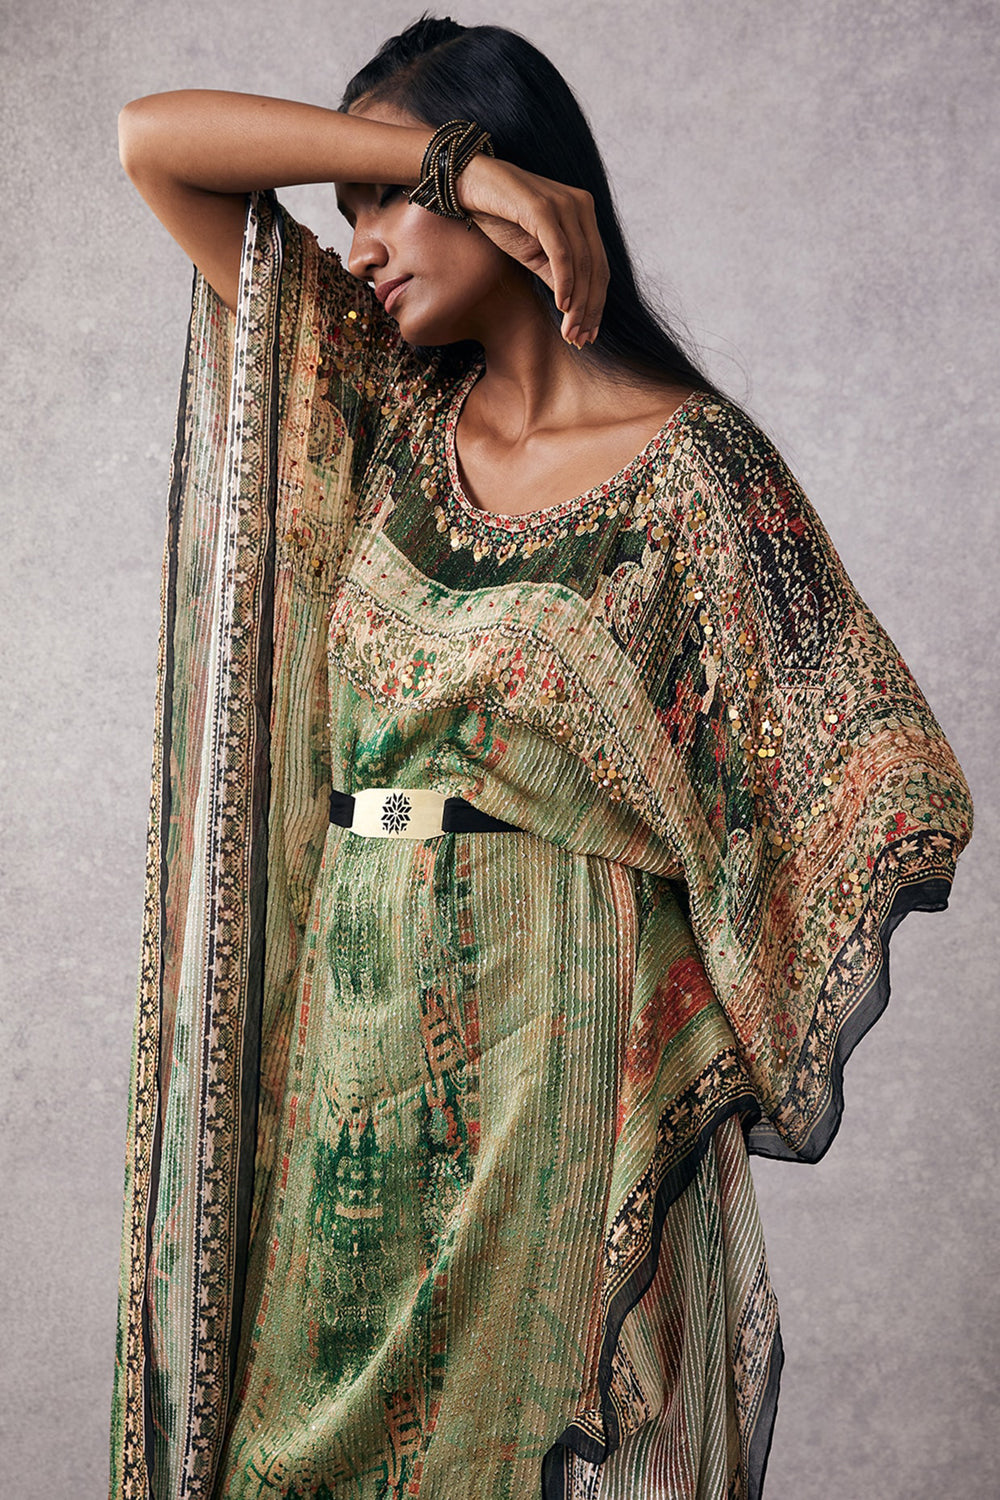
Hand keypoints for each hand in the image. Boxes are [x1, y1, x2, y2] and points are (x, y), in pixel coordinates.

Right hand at [455, 154, 608, 346]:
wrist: (469, 183)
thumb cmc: (500, 216)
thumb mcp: (533, 253)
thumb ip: (555, 274)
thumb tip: (573, 307)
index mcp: (584, 214)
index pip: (599, 266)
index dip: (596, 303)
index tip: (588, 333)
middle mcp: (581, 206)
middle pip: (595, 268)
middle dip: (589, 309)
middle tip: (580, 339)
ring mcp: (565, 204)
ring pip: (581, 263)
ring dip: (577, 303)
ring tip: (570, 331)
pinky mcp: (544, 208)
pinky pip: (561, 252)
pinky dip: (564, 281)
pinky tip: (562, 305)